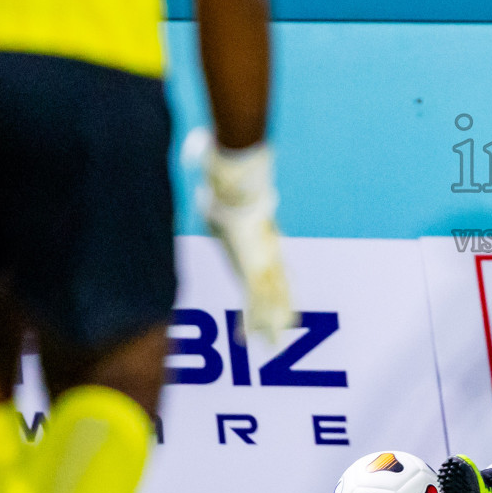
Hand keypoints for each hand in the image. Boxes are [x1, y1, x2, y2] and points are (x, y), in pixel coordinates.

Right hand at [204, 142, 296, 343]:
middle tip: (290, 331)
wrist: (238, 189)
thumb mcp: (221, 184)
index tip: (288, 302)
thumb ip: (215, 173)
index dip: (282, 286)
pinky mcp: (251, 269)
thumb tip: (201, 147)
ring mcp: (260, 263)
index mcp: (263, 241)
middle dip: (283, 311)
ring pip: (270, 300)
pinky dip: (252, 321)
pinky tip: (255, 338)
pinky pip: (253, 302)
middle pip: (279, 288)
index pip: (276, 269)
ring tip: (276, 345)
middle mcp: (266, 255)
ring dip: (270, 324)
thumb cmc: (227, 184)